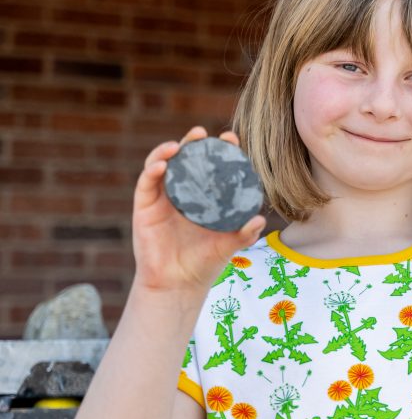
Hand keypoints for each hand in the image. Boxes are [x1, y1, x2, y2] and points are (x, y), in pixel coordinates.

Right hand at [132, 126, 265, 295]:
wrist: (178, 284)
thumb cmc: (204, 263)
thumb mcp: (228, 245)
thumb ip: (244, 233)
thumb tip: (260, 220)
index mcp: (204, 196)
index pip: (211, 166)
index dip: (220, 150)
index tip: (230, 139)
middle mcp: (183, 192)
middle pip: (185, 158)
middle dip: (193, 142)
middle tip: (202, 134)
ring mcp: (162, 197)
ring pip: (162, 164)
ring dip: (168, 150)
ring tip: (179, 145)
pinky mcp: (144, 207)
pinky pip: (146, 183)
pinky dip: (153, 170)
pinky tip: (162, 166)